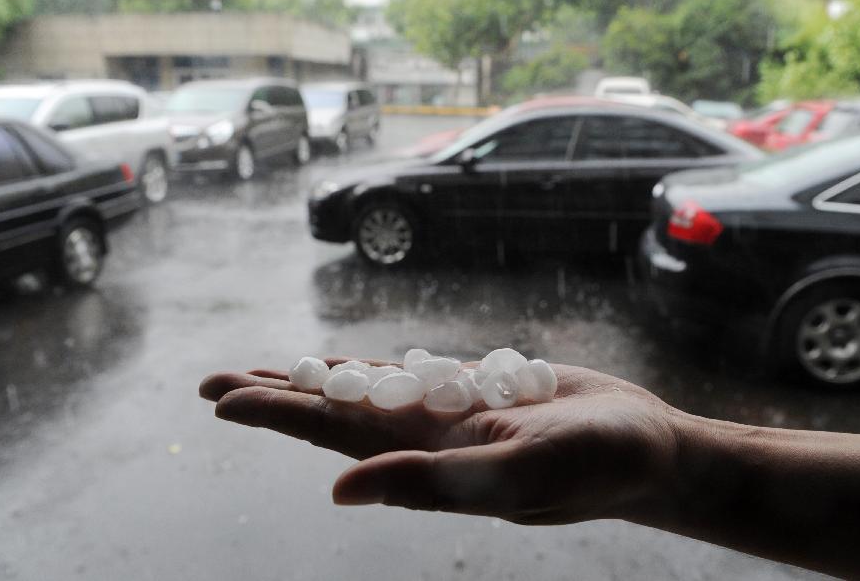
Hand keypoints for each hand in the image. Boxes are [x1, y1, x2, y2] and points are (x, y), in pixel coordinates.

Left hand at [199, 359, 680, 524]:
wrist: (646, 450)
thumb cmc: (595, 468)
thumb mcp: (516, 479)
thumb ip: (432, 483)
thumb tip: (340, 492)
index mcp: (425, 462)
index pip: (333, 437)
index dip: (278, 415)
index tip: (222, 399)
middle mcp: (426, 439)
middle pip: (333, 412)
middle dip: (275, 395)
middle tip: (213, 381)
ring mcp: (449, 412)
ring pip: (366, 390)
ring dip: (314, 379)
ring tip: (266, 369)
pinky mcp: (477, 388)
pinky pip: (411, 374)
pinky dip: (371, 368)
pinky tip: (343, 368)